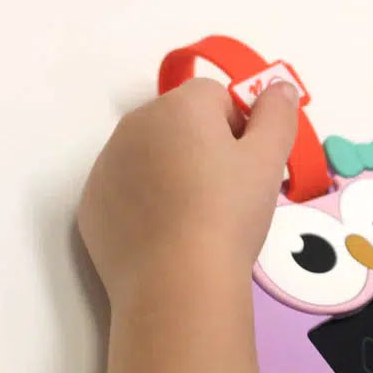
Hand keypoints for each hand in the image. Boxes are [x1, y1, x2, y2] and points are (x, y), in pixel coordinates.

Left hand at [78, 78, 298, 304]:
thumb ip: (277, 114)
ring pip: (151, 156)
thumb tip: (279, 88)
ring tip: (198, 220)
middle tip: (228, 195)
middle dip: (205, 148)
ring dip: (174, 174)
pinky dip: (147, 204)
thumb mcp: (268, 161)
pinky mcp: (92, 205)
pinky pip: (127, 191)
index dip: (240, 128)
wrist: (177, 284)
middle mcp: (134, 125)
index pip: (216, 96)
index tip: (249, 167)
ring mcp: (106, 165)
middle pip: (180, 123)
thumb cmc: (229, 214)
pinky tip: (168, 236)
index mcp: (179, 107)